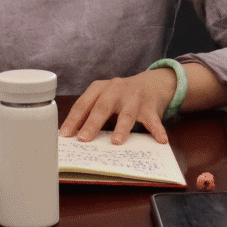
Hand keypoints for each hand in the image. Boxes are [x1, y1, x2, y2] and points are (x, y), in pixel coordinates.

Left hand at [60, 66, 179, 145]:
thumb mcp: (104, 98)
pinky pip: (154, 120)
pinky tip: (160, 140)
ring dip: (121, 128)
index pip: (83, 104)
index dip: (73, 119)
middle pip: (102, 107)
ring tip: (116, 142)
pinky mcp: (150, 106)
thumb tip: (72, 135)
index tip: (65, 134)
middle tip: (83, 139)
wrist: (151, 83)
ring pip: (127, 114)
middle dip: (92, 124)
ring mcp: (134, 97)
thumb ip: (90, 113)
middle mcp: (116, 90)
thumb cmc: (121, 95)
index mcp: (100, 88)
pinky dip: (157, 130)